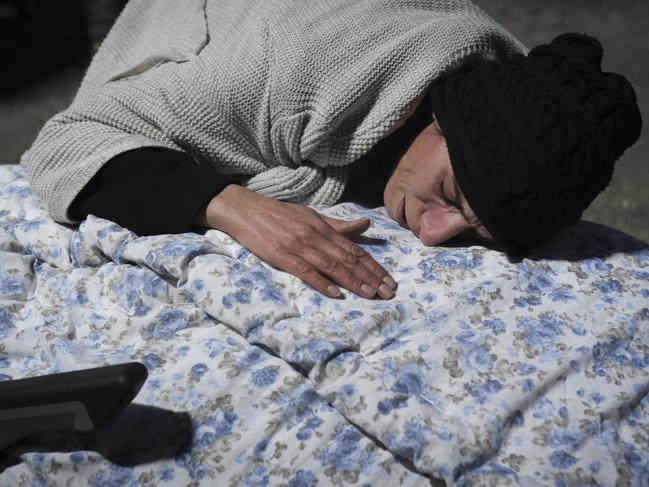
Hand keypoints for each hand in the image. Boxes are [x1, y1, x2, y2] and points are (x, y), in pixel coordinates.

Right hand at [200, 184, 397, 298]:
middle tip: (388, 292)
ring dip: (353, 281)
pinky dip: (321, 282)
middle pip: (348, 259)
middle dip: (370, 276)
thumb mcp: (311, 216)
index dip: (373, 265)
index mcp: (323, 227)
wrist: (245, 210)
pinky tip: (335, 293)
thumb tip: (365, 225)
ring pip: (331, 266)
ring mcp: (299, 246)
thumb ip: (338, 225)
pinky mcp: (282, 256)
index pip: (354, 249)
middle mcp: (315, 236)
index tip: (389, 280)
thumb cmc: (279, 214)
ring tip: (370, 294)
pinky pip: (305, 271)